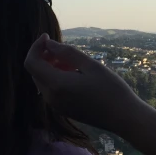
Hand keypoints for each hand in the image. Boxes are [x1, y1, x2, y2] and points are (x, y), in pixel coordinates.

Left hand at [24, 34, 142, 131]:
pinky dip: (56, 77)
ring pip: (43, 80)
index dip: (36, 47)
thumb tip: (49, 44)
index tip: (48, 37)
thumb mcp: (91, 65)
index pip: (31, 63)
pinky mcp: (63, 110)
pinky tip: (75, 74)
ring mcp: (56, 106)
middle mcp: (51, 98)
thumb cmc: (111, 89)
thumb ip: (67, 53)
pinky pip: (51, 90)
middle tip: (63, 49)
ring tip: (73, 61)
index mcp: (56, 85)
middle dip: (44, 56)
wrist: (124, 117)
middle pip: (35, 72)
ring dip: (51, 67)